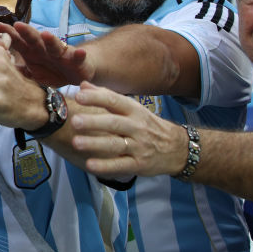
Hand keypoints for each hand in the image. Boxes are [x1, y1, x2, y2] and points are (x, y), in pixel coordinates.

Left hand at [1, 21, 94, 86]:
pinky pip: (78, 57)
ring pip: (55, 45)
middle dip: (26, 32)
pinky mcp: (77, 60)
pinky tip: (81, 52)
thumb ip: (14, 69)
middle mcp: (44, 49)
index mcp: (31, 51)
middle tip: (17, 25)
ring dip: (51, 40)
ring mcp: (61, 53)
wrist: (76, 72)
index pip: (16, 40)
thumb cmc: (49, 71)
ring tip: (46, 34)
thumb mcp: (30, 73)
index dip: (7, 34)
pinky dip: (80, 55)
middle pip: (34, 39)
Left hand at [69, 82, 185, 176]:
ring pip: (116, 144)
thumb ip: (106, 97)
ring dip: (95, 144)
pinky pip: (120, 165)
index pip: (114, 101)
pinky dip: (105, 166)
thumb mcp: (132, 108)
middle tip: (74, 121)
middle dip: (93, 122)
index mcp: (134, 110)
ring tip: (76, 142)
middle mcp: (137, 127)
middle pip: (114, 123)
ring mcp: (139, 146)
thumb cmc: (147, 125)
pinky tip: (90, 165)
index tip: (78, 96)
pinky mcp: (139, 164)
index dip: (96, 98)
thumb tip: (82, 85)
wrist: (177, 148)